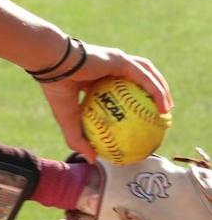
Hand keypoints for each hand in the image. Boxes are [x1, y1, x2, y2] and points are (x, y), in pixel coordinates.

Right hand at [37, 43, 171, 158]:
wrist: (51, 64)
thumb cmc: (56, 88)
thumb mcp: (66, 118)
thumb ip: (79, 138)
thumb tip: (92, 160)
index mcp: (95, 76)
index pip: (119, 87)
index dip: (132, 100)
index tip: (141, 118)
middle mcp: (108, 66)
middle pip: (138, 78)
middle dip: (153, 92)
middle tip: (160, 113)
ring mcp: (116, 61)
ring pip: (147, 74)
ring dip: (161, 90)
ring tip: (167, 109)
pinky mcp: (121, 59)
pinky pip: (144, 77)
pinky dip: (157, 91)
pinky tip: (164, 107)